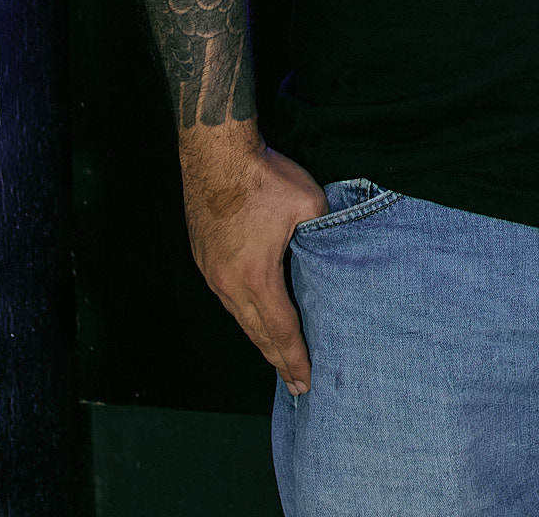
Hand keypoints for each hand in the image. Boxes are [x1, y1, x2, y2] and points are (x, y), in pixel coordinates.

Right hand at [179, 123, 327, 393]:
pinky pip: (229, 298)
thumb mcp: (309, 203)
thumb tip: (333, 248)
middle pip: (257, 334)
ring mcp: (212, 274)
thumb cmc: (264, 177)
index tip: (305, 381)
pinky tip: (257, 316)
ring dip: (261, 338)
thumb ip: (324, 233)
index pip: (281, 329)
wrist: (216, 153)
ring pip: (240, 318)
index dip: (295, 357)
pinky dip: (246, 315)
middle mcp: (228, 285)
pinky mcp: (205, 260)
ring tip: (279, 356)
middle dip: (278, 360)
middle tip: (296, 384)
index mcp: (255, 277)